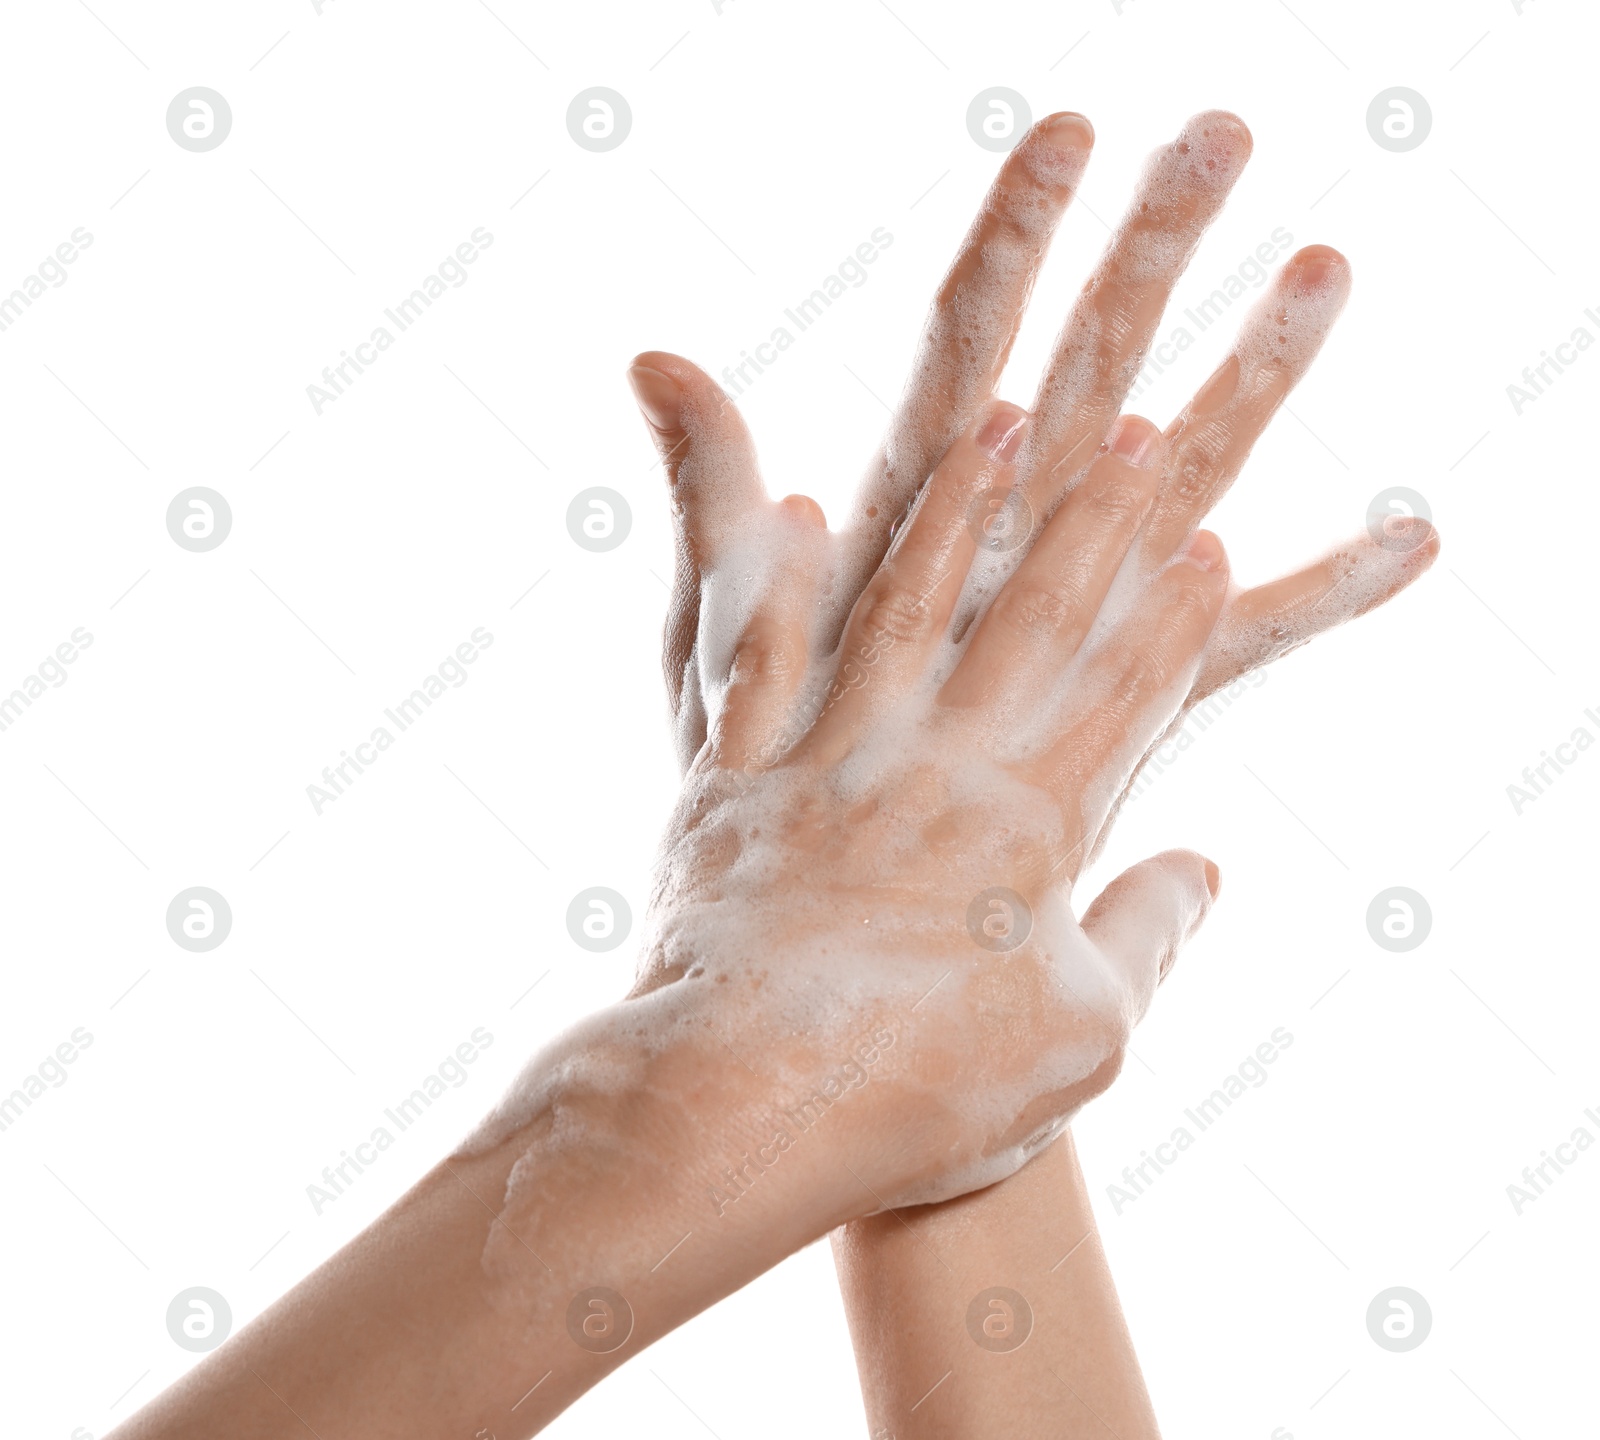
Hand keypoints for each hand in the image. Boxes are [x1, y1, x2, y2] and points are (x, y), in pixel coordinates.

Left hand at [630, 109, 1437, 782]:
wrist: (820, 901)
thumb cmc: (763, 761)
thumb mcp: (714, 622)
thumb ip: (703, 496)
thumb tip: (655, 362)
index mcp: (915, 503)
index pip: (962, 338)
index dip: (1008, 238)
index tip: (1060, 132)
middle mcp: (1006, 532)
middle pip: (1083, 362)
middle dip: (1147, 246)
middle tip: (1221, 129)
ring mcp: (1077, 605)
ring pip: (1183, 467)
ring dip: (1255, 371)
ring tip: (1327, 267)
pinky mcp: (1131, 697)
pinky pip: (1245, 642)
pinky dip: (1325, 593)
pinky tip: (1409, 541)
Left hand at [631, 401, 1228, 1212]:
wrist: (743, 1108)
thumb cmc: (923, 1091)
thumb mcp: (1081, 1043)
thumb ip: (1150, 940)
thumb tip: (1204, 869)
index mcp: (1031, 831)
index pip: (1127, 698)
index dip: (1173, 619)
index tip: (1210, 542)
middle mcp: (938, 770)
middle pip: (1032, 623)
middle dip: (1091, 527)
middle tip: (1130, 434)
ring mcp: (832, 763)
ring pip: (906, 610)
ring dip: (955, 515)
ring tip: (992, 427)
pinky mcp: (738, 782)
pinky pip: (765, 660)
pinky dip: (783, 587)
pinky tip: (800, 517)